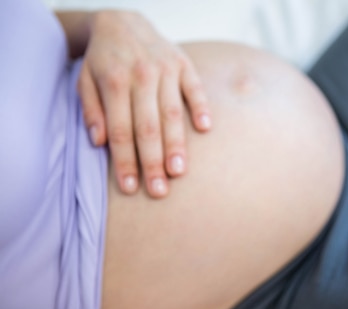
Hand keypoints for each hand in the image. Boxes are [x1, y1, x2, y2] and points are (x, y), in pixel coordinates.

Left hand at [78, 10, 210, 197]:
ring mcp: (165, 69)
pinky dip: (201, 107)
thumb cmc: (103, 60)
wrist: (122, 21)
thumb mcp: (85, 81)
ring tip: (179, 171)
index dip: (125, 162)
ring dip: (176, 144)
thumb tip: (99, 142)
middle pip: (148, 127)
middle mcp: (141, 76)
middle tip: (158, 190)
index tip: (130, 187)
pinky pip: (195, 87)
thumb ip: (92, 111)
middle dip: (152, 162)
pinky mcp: (184, 63)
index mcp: (114, 82)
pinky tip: (205, 128)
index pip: (121, 131)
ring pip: (172, 113)